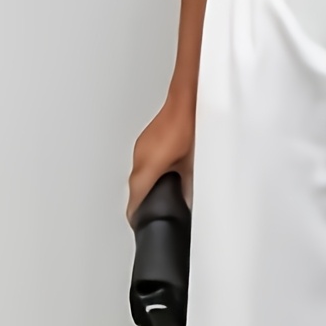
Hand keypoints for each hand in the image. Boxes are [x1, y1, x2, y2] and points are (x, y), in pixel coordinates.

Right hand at [128, 89, 194, 222]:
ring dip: (146, 185)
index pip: (135, 201)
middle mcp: (139, 159)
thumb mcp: (190, 164)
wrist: (185, 102)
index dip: (137, 217)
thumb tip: (185, 198)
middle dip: (142, 202)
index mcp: (147, 168)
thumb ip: (185, 186)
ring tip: (157, 193)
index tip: (139, 224)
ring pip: (138, 175)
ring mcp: (141, 149)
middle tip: (150, 211)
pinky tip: (164, 169)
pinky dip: (150, 170)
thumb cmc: (187, 128)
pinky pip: (143, 161)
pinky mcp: (146, 141)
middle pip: (135, 189)